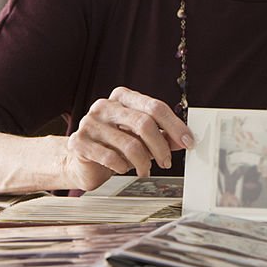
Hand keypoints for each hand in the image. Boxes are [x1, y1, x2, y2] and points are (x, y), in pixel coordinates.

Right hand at [63, 87, 193, 189]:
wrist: (82, 161)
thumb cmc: (114, 145)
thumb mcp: (141, 137)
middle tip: (167, 161)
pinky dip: (123, 166)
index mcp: (123, 97)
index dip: (175, 125)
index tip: (187, 141)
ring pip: (130, 143)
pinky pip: (110, 157)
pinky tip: (124, 169)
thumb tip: (184, 140)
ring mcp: (90, 122)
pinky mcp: (79, 142)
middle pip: (144, 123)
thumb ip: (163, 135)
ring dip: (144, 162)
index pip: (155, 106)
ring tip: (145, 169)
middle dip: (161, 146)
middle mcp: (105, 105)